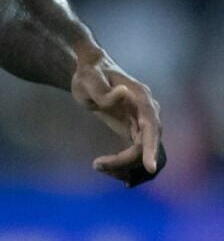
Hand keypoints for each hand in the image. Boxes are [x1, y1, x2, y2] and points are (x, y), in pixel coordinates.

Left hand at [72, 51, 163, 184]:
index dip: (151, 148)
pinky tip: (109, 169)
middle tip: (97, 165)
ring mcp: (143, 121)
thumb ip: (103, 89)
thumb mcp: (88, 79)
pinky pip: (136, 151)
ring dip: (124, 165)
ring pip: (143, 152)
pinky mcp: (135, 128)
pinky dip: (124, 163)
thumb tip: (124, 93)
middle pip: (148, 144)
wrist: (91, 70)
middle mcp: (147, 111)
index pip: (151, 128)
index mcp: (141, 98)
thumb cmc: (89, 73)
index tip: (149, 168)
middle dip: (126, 161)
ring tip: (98, 165)